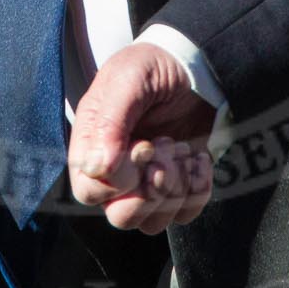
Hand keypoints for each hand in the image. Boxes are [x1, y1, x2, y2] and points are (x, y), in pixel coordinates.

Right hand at [67, 43, 215, 233]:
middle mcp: (116, 172)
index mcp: (93, 145)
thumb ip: (110, 120)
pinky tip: (199, 157)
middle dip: (149, 190)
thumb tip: (98, 167)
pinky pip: (184, 216)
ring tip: (183, 150)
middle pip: (119, 216)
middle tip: (166, 148)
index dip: (117, 179)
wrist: (200, 64)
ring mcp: (147, 184)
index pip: (88, 191)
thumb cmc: (156, 66)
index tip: (143, 144)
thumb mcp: (129, 79)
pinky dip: (197, 190)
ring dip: (175, 189)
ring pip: (151, 223)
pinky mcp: (178, 189)